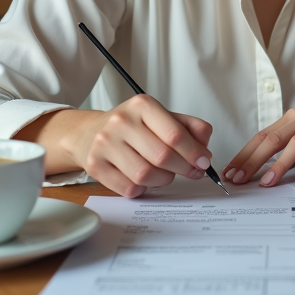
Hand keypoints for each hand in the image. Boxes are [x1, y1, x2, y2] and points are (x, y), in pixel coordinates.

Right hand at [58, 94, 213, 197]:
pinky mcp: (95, 166)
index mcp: (142, 105)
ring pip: (146, 175)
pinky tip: (143, 179)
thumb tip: (205, 149)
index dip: (194, 152)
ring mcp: (105, 144)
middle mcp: (121, 122)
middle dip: (183, 168)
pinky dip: (143, 188)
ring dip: (163, 180)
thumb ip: (189, 127)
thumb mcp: (162, 117)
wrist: (89, 133)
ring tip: (165, 173)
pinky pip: (129, 188)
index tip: (204, 161)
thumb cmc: (132, 127)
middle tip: (192, 171)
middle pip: (162, 156)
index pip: (175, 134)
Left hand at [223, 109, 294, 186]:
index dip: (245, 155)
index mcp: (292, 119)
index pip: (262, 137)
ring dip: (280, 163)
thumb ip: (286, 151)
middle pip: (274, 139)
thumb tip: (258, 171)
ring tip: (268, 180)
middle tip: (241, 178)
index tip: (231, 172)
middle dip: (254, 160)